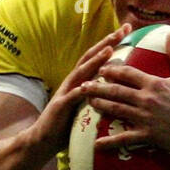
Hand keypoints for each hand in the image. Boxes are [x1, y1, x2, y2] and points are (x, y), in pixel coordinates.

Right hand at [28, 24, 131, 159]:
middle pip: (90, 57)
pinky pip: (72, 97)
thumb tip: (119, 89)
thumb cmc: (67, 125)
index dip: (111, 42)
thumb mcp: (86, 106)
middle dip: (106, 42)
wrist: (43, 140)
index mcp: (80, 80)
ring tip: (109, 50)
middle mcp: (73, 82)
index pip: (97, 57)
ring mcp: (65, 92)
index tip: (127, 30)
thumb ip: (98, 95)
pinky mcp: (60, 106)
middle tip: (122, 30)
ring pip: (81, 72)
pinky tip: (91, 84)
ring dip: (95, 60)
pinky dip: (81, 90)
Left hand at [84, 30, 169, 154]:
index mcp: (155, 83)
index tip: (100, 68)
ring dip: (100, 106)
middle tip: (83, 85)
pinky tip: (97, 144)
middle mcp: (147, 99)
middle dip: (97, 87)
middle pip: (116, 91)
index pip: (127, 73)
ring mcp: (146, 119)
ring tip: (87, 103)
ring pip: (116, 111)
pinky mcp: (149, 136)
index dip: (111, 69)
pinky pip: (125, 139)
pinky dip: (109, 142)